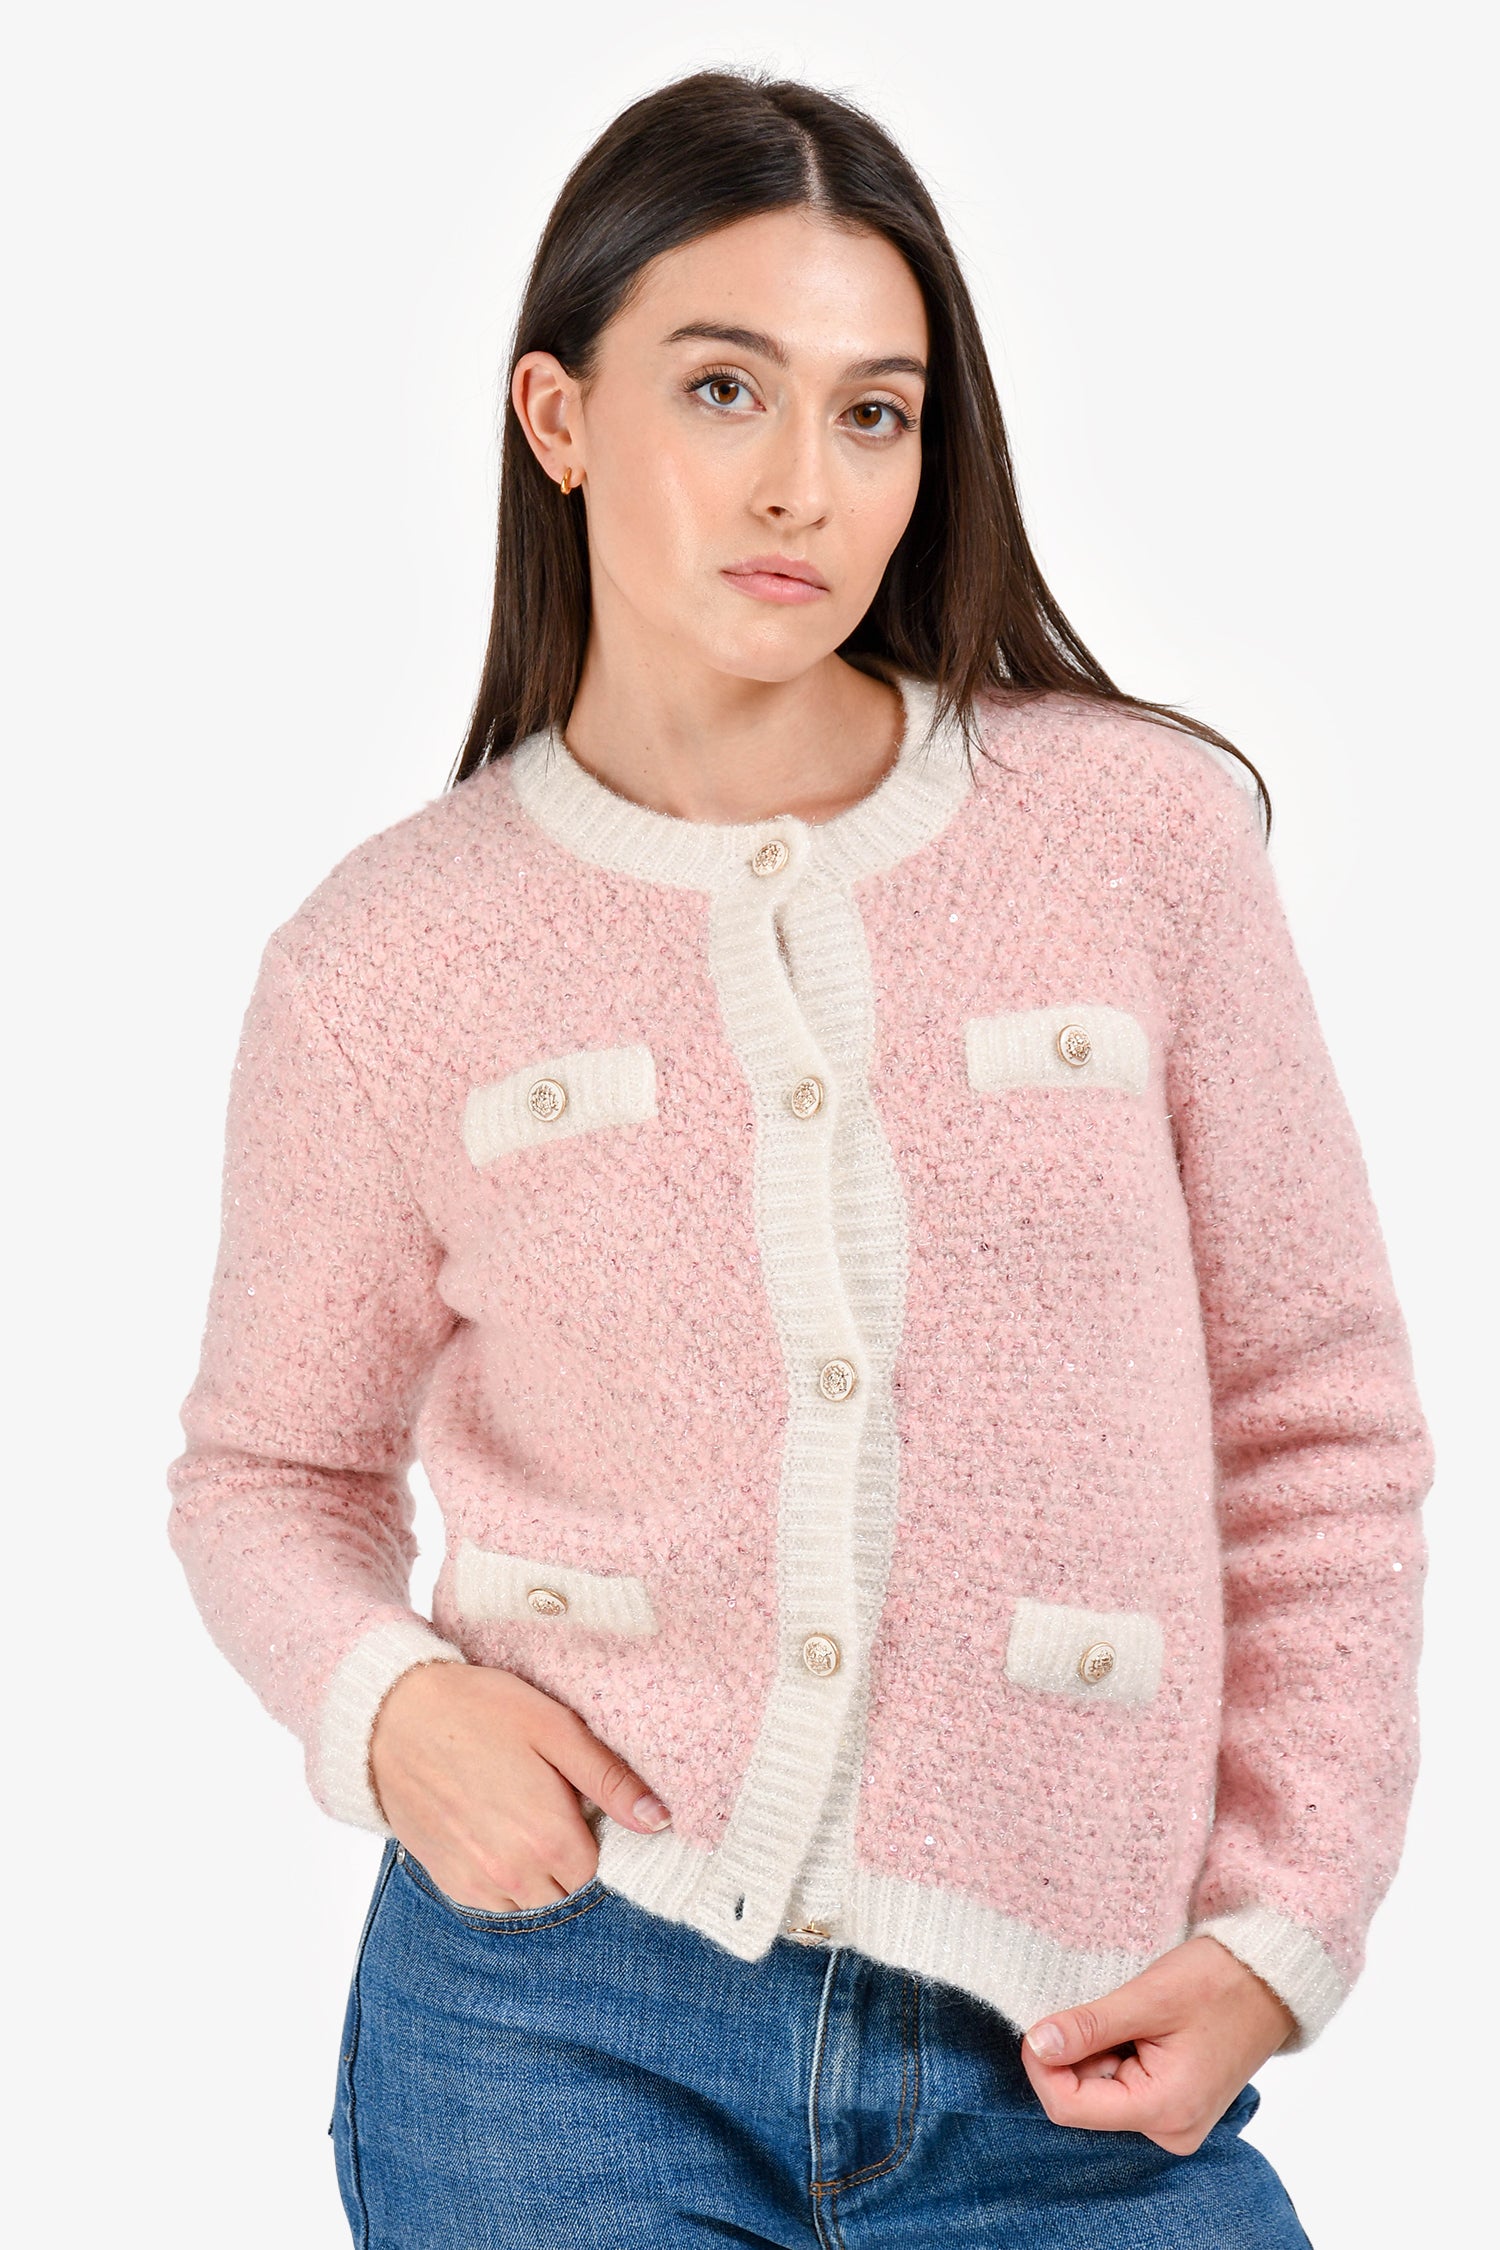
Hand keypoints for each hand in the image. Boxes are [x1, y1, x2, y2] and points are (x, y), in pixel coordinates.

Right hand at [368, 1660, 672, 1911]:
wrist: (392, 1717)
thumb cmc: (479, 1711)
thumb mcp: (555, 1728)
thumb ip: (610, 1778)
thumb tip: (660, 1820)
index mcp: (550, 1836)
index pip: (601, 1869)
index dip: (596, 1834)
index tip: (580, 1803)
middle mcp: (516, 1873)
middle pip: (568, 1892)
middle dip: (569, 1858)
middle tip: (550, 1807)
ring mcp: (478, 1883)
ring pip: (532, 1902)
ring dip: (537, 1873)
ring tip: (520, 1817)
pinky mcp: (449, 1882)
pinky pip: (494, 1902)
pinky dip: (504, 1879)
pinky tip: (494, 1832)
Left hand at [1021, 1934, 1296, 2153]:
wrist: (1269, 1980)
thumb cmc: (1218, 1983)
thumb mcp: (1147, 1997)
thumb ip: (1089, 2026)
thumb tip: (1036, 2045)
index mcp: (1164, 2111)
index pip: (1069, 2108)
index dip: (1042, 2066)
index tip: (1038, 2024)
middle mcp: (1169, 2130)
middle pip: (1083, 2102)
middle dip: (1076, 2054)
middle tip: (1103, 2010)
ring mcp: (1174, 2121)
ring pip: (1100, 2092)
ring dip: (1097, 2052)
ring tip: (1129, 2016)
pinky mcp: (1173, 2106)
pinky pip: (1122, 2088)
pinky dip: (1115, 2055)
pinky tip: (1138, 2029)